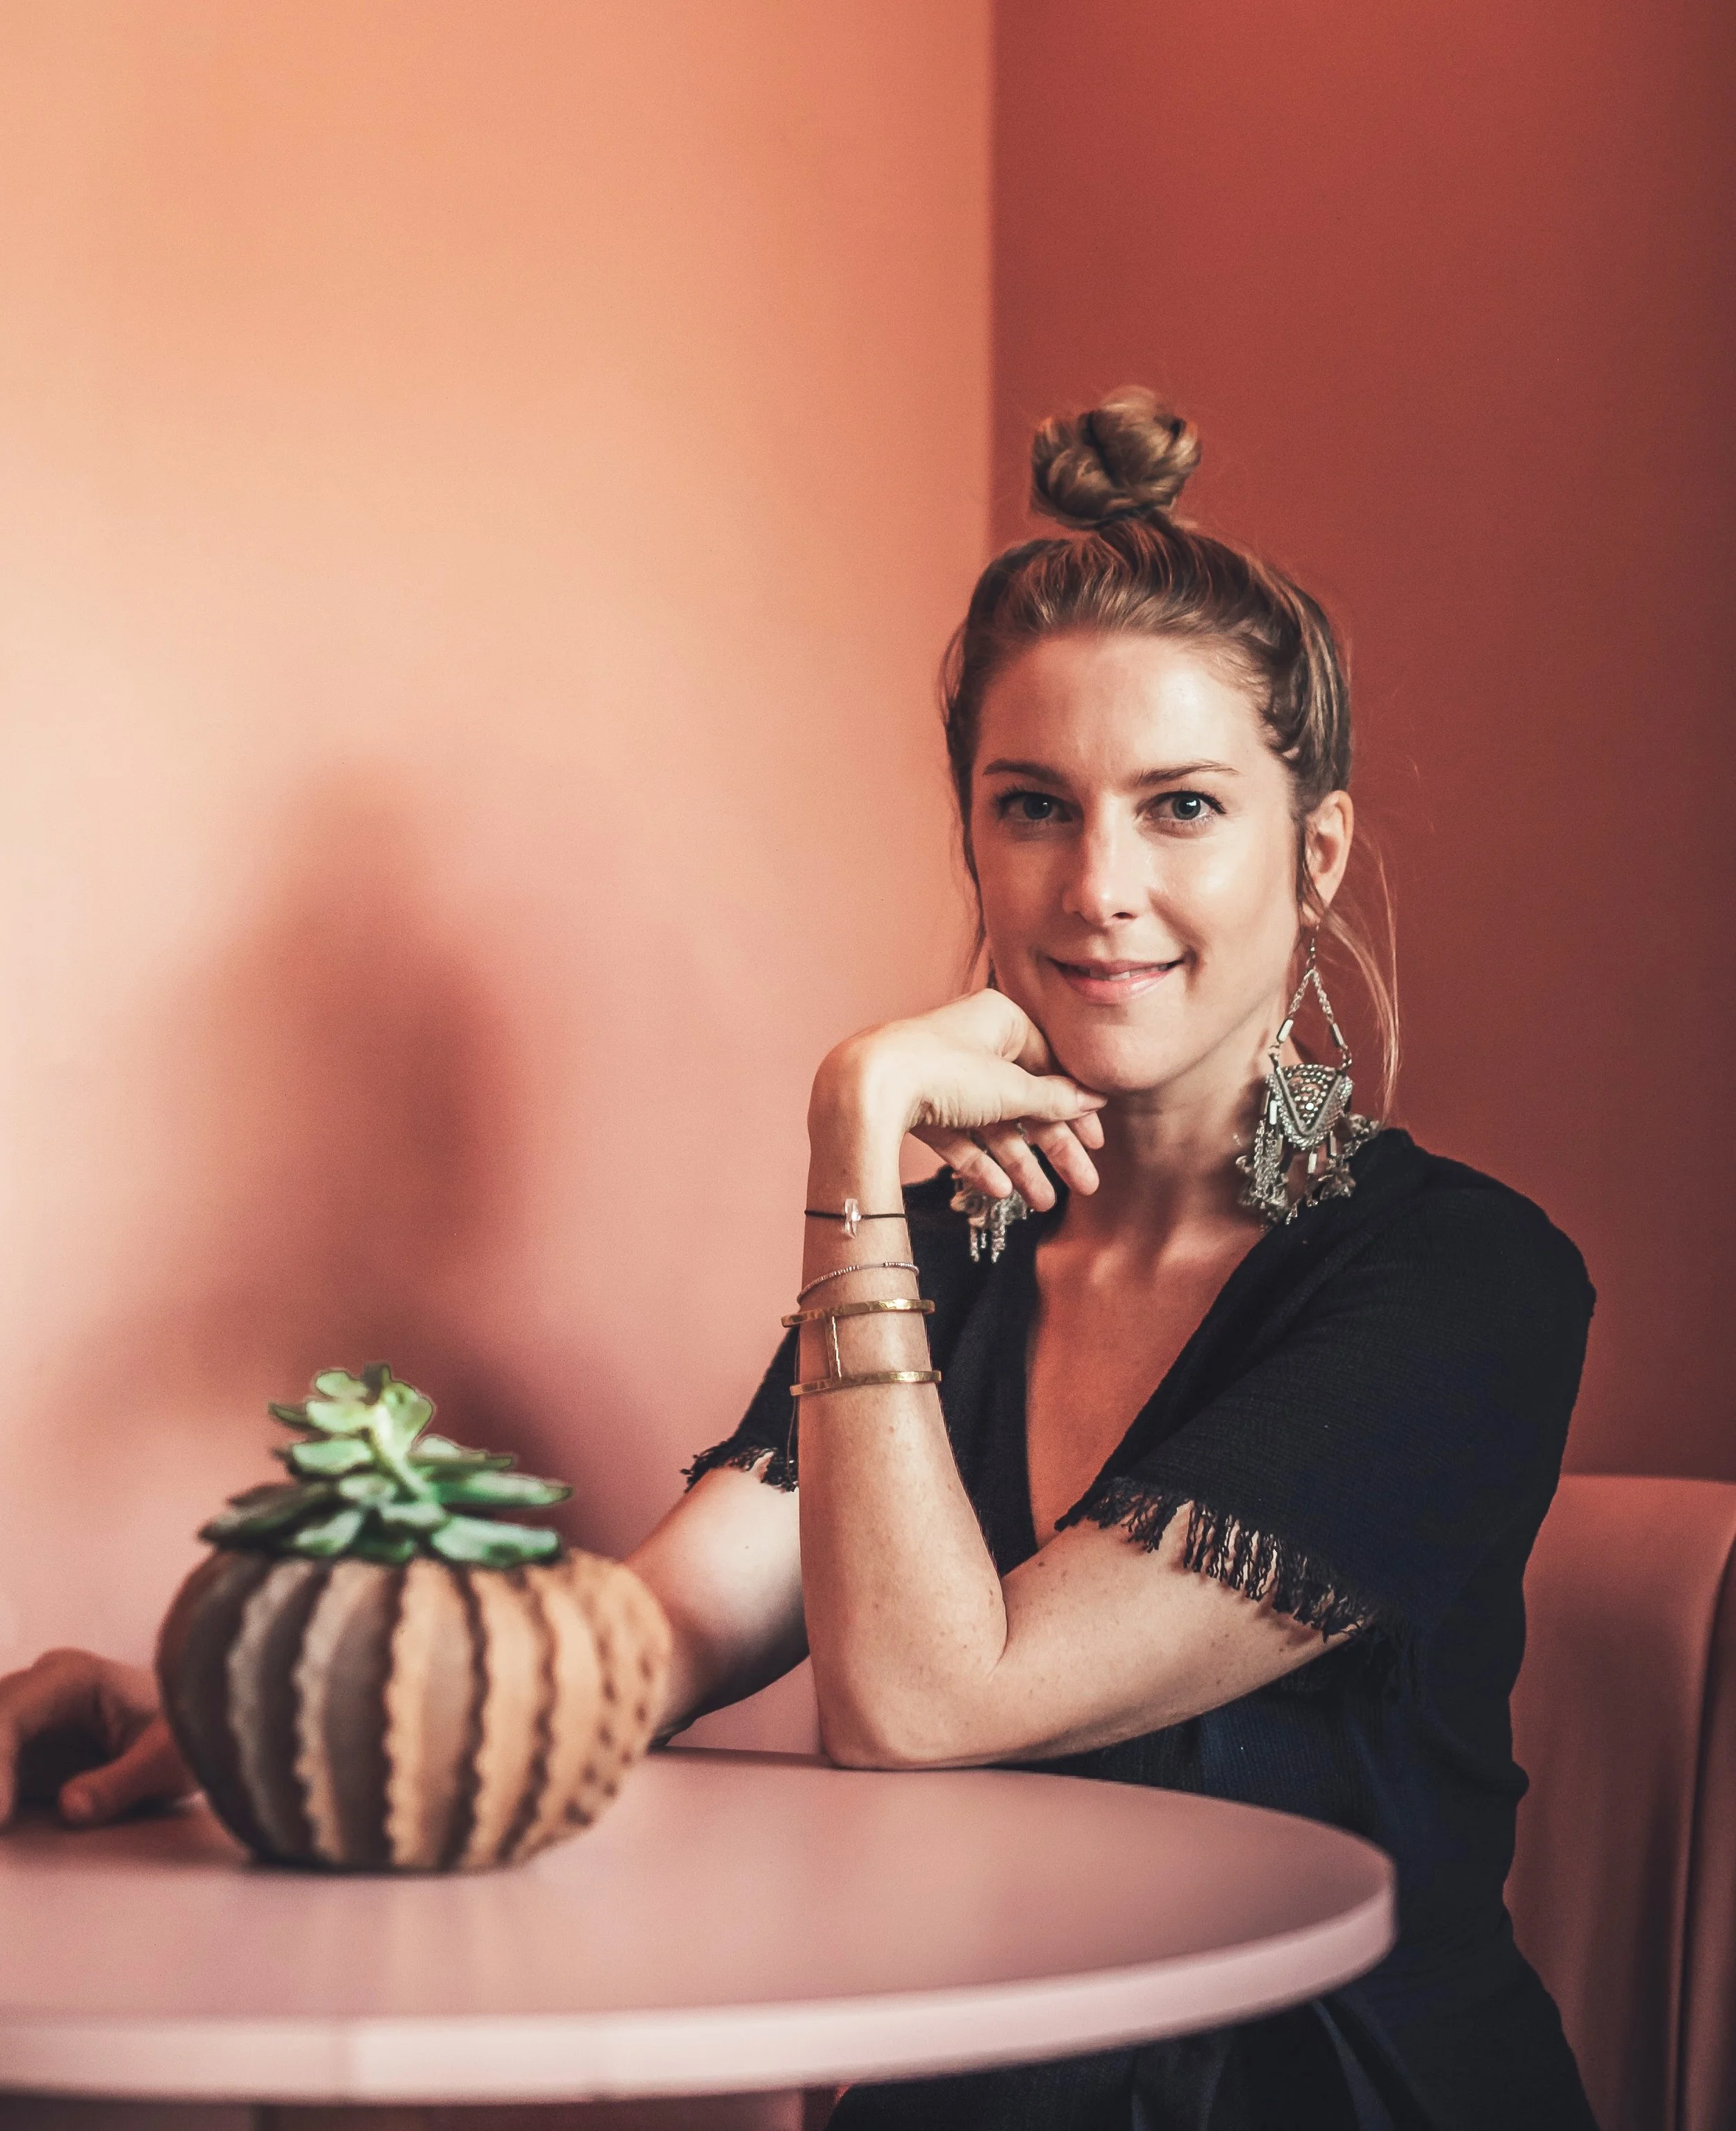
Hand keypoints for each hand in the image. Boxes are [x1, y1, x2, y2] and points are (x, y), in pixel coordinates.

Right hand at [0, 1649, 192, 1828]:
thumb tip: (71, 1806)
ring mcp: (28, 1712)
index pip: (7, 1715)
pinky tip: (4, 1820)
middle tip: (1, 1824)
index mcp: (73, 1678)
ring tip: (3, 1824)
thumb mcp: (168, 1762)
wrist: (198, 1727)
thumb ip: (122, 1783)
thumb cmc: (187, 1734)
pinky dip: (0, 1789)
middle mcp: (41, 1685)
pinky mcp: (23, 1745)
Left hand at [815, 990, 1106, 1211]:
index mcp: (1000, 1022)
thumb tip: (1093, 1099)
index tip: (1096, 1142)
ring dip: (1020, 1165)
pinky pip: (959, 1137)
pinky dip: (979, 1162)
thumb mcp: (1011, 1088)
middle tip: (1085, 1184)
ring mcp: (944, 1077)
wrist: (867, 1086)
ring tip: (1043, 1203)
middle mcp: (973, 1045)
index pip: (1050, 1066)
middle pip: (1025, 1102)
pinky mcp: (919, 1106)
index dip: (1075, 1107)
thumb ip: (1055, 1099)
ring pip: (993, 1125)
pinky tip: (999, 1191)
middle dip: (1055, 1148)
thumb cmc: (945, 1070)